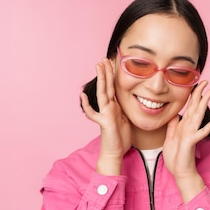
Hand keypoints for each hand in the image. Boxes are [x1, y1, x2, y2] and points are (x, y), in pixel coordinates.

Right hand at [80, 58, 130, 174]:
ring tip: (98, 66)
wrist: (115, 152)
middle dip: (106, 72)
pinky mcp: (104, 122)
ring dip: (101, 79)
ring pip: (102, 93)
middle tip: (103, 58)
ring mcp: (105, 114)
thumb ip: (123, 109)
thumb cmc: (120, 138)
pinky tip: (83, 96)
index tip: (111, 62)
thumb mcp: (125, 119)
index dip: (112, 75)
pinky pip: (93, 113)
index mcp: (114, 106)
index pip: (113, 87)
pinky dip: (87, 105)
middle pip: (107, 86)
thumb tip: (126, 102)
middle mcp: (108, 107)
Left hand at [162, 81, 209, 201]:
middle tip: (206, 81)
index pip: (189, 107)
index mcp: (184, 126)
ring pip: (199, 115)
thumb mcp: (170, 139)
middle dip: (200, 94)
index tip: (196, 84)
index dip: (192, 96)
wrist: (179, 172)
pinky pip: (202, 131)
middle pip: (196, 107)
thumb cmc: (176, 158)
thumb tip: (175, 115)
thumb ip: (173, 127)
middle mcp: (190, 127)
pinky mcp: (192, 141)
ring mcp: (192, 133)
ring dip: (205, 103)